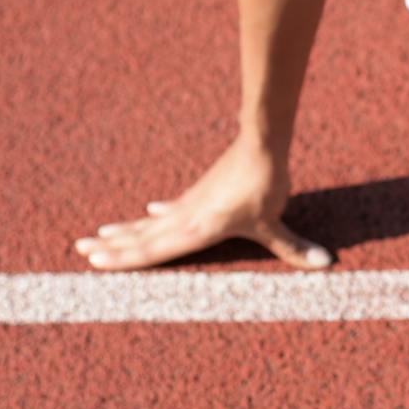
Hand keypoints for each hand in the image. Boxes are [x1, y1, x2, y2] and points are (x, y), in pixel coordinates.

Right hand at [74, 138, 333, 271]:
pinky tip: (148, 210)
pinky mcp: (199, 193)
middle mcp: (185, 218)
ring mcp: (189, 204)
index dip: (122, 257)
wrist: (261, 143)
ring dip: (124, 230)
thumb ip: (294, 248)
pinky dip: (156, 214)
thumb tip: (327, 265)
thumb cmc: (265, 184)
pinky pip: (170, 209)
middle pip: (141, 236)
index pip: (152, 249)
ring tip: (97, 235)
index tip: (94, 261)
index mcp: (195, 230)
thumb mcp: (275, 222)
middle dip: (111, 246)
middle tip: (80, 250)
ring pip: (149, 222)